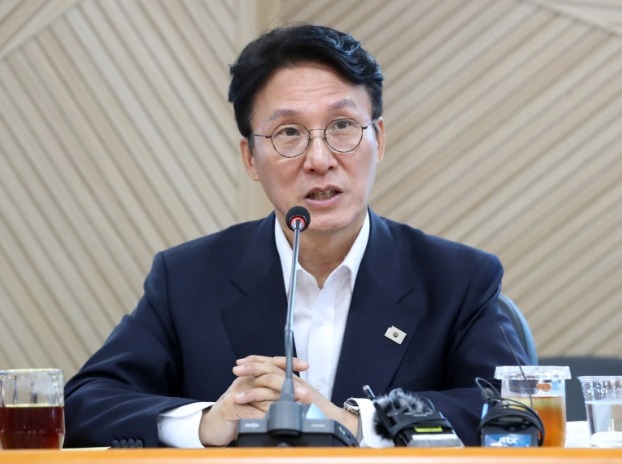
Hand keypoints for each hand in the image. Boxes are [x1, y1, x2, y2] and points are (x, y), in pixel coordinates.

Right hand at [197, 355, 308, 445]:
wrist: (213, 425)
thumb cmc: (238, 411)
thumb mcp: (257, 399)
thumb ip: (272, 393)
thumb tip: (296, 393)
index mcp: (252, 375)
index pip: (273, 363)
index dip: (289, 363)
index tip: (305, 365)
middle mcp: (245, 379)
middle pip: (269, 376)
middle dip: (288, 384)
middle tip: (304, 392)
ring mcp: (237, 391)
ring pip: (261, 392)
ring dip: (279, 401)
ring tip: (294, 406)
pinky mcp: (230, 406)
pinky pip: (250, 410)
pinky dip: (263, 415)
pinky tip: (274, 419)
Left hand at [233, 356, 359, 438]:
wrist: (336, 420)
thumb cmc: (318, 411)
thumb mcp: (300, 398)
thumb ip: (286, 392)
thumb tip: (270, 390)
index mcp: (293, 378)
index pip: (273, 362)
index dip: (257, 360)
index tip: (242, 361)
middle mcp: (295, 379)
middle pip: (270, 365)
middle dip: (251, 366)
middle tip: (236, 367)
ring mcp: (297, 387)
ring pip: (269, 378)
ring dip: (250, 383)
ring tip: (236, 391)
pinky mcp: (298, 398)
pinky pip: (274, 394)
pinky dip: (257, 396)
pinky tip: (245, 400)